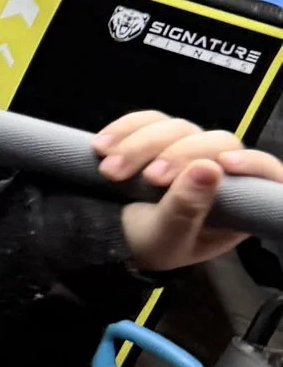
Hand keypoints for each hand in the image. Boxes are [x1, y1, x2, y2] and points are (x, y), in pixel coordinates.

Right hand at [94, 109, 282, 271]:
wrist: (103, 236)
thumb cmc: (146, 247)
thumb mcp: (166, 238)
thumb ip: (186, 208)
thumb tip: (209, 168)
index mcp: (235, 203)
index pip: (265, 173)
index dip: (253, 163)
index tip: (224, 165)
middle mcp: (218, 172)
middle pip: (215, 141)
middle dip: (177, 155)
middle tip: (146, 179)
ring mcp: (187, 151)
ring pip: (177, 127)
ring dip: (139, 145)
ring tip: (109, 172)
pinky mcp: (156, 138)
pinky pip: (146, 120)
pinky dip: (123, 130)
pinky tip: (102, 147)